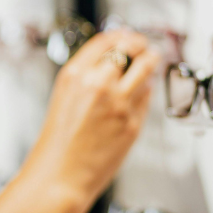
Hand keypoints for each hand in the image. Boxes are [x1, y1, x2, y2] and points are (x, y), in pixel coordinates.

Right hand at [21, 30, 160, 212]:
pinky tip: (145, 89)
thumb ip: (88, 78)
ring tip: (154, 60)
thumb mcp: (64, 98)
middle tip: (146, 47)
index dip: (122, 35)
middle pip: (130, 49)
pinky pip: (147, 96)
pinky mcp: (133, 122)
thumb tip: (115, 62)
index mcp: (75, 75)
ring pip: (146, 69)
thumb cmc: (58, 143)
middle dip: (141, 46)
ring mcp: (119, 103)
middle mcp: (98, 84)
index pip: (107, 40)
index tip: (130, 36)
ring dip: (152, 62)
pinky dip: (148, 89)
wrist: (60, 176)